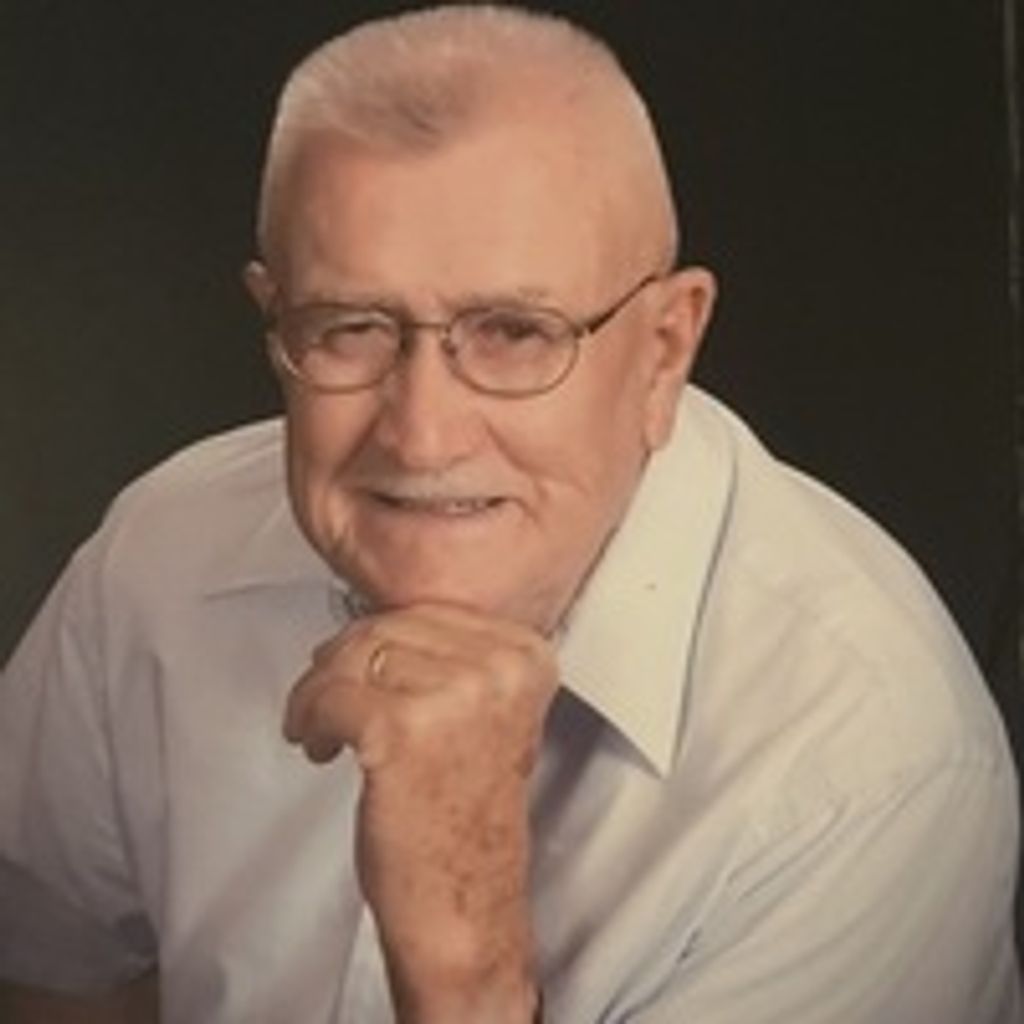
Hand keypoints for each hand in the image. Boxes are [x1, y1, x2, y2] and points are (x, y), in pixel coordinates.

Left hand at [283, 602, 556, 1022]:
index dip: (380, 637)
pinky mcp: (403, 728)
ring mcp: (454, 695)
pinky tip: (320, 746)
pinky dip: (308, 718)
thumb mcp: (486, 716)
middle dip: (340, 662)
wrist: (464, 906)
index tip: (359, 666)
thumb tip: (378, 621)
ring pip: (351, 655)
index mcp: (525, 658)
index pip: (429, 609)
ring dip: (318, 692)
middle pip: (386, 626)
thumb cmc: (466, 816)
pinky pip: (329, 695)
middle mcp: (499, 669)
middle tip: (324, 699)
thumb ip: (454, 659)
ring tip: (319, 726)